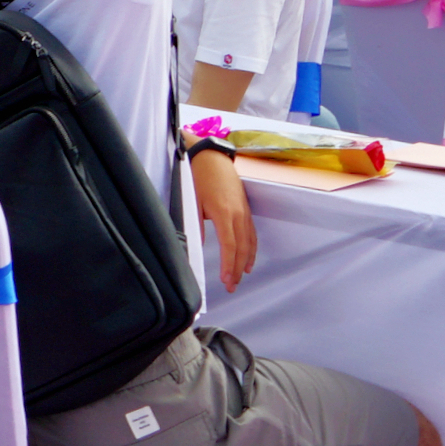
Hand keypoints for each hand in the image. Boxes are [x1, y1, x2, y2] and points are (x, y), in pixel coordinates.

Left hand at [191, 148, 256, 289]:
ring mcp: (244, 212)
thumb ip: (196, 225)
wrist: (212, 158)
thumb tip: (196, 246)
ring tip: (239, 279)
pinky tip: (249, 261)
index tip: (226, 281)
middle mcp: (238, 215)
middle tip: (231, 287)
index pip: (230, 246)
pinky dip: (252, 249)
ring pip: (249, 243)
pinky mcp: (246, 209)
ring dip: (245, 262)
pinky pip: (252, 234)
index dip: (229, 265)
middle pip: (242, 248)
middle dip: (237, 270)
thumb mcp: (192, 201)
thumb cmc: (199, 178)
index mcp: (224, 213)